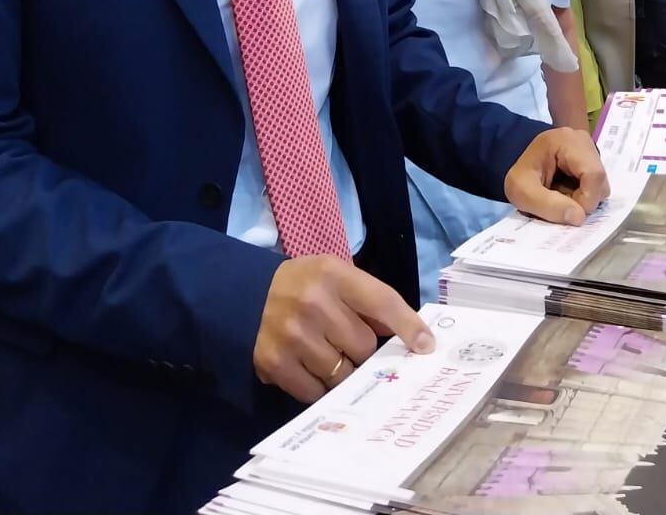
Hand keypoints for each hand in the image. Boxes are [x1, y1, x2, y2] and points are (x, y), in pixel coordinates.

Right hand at [253, 255, 434, 403]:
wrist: (238, 294)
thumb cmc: (298, 285)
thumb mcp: (332, 276)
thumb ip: (366, 299)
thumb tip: (410, 334)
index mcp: (333, 274)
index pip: (382, 301)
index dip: (408, 326)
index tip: (426, 347)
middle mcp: (314, 303)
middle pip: (364, 346)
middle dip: (361, 350)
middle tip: (345, 342)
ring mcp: (293, 335)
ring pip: (342, 373)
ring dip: (341, 371)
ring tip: (325, 355)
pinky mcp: (275, 363)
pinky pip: (316, 391)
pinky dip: (318, 386)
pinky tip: (307, 369)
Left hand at [504, 127, 609, 226]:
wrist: (518, 167)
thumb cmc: (519, 176)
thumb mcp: (521, 191)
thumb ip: (547, 205)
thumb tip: (580, 217)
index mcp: (566, 141)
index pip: (593, 173)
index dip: (586, 200)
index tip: (568, 213)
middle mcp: (583, 141)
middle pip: (600, 181)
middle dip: (583, 201)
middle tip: (560, 205)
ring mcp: (589, 151)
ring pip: (601, 186)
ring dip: (583, 200)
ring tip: (560, 198)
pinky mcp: (591, 163)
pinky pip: (597, 186)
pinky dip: (583, 196)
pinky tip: (566, 193)